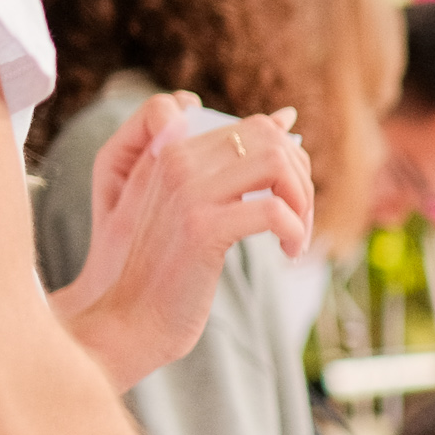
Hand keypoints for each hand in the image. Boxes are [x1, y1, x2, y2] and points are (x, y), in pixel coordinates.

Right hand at [55, 103, 314, 388]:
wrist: (131, 319)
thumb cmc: (171, 267)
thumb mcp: (200, 204)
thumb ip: (235, 160)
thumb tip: (287, 116)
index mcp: (176, 152)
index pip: (258, 128)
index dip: (290, 161)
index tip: (290, 199)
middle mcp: (178, 162)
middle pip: (273, 141)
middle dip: (302, 180)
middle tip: (299, 221)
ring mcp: (187, 191)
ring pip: (277, 165)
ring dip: (303, 204)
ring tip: (295, 237)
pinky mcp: (201, 227)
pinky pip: (272, 210)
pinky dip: (294, 232)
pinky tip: (288, 253)